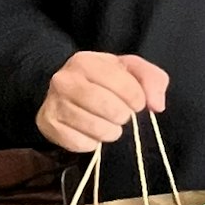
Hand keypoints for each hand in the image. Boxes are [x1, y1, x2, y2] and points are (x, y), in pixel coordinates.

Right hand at [35, 52, 168, 151]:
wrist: (68, 90)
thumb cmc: (105, 79)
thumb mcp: (131, 70)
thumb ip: (152, 80)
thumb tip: (156, 105)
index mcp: (86, 62)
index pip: (126, 87)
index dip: (138, 100)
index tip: (136, 102)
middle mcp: (64, 80)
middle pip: (109, 109)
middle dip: (123, 116)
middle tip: (121, 114)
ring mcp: (53, 103)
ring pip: (95, 128)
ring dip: (110, 132)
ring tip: (108, 124)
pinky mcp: (47, 125)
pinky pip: (80, 143)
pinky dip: (92, 143)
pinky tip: (91, 132)